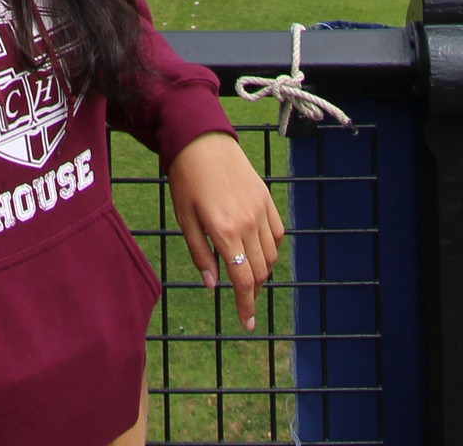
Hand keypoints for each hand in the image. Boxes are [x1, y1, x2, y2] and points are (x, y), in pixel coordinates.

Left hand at [165, 131, 283, 332]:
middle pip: (259, 271)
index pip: (243, 280)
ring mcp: (260, 209)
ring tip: (248, 277)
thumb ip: (200, 254)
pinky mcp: (266, 197)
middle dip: (253, 292)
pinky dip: (272, 248)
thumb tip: (213, 284)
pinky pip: (277, 232)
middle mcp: (248, 223)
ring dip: (262, 272)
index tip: (247, 324)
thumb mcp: (185, 218)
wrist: (201, 139)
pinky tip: (259, 252)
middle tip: (244, 302)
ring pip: (271, 255)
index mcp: (225, 231)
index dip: (246, 306)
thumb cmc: (186, 178)